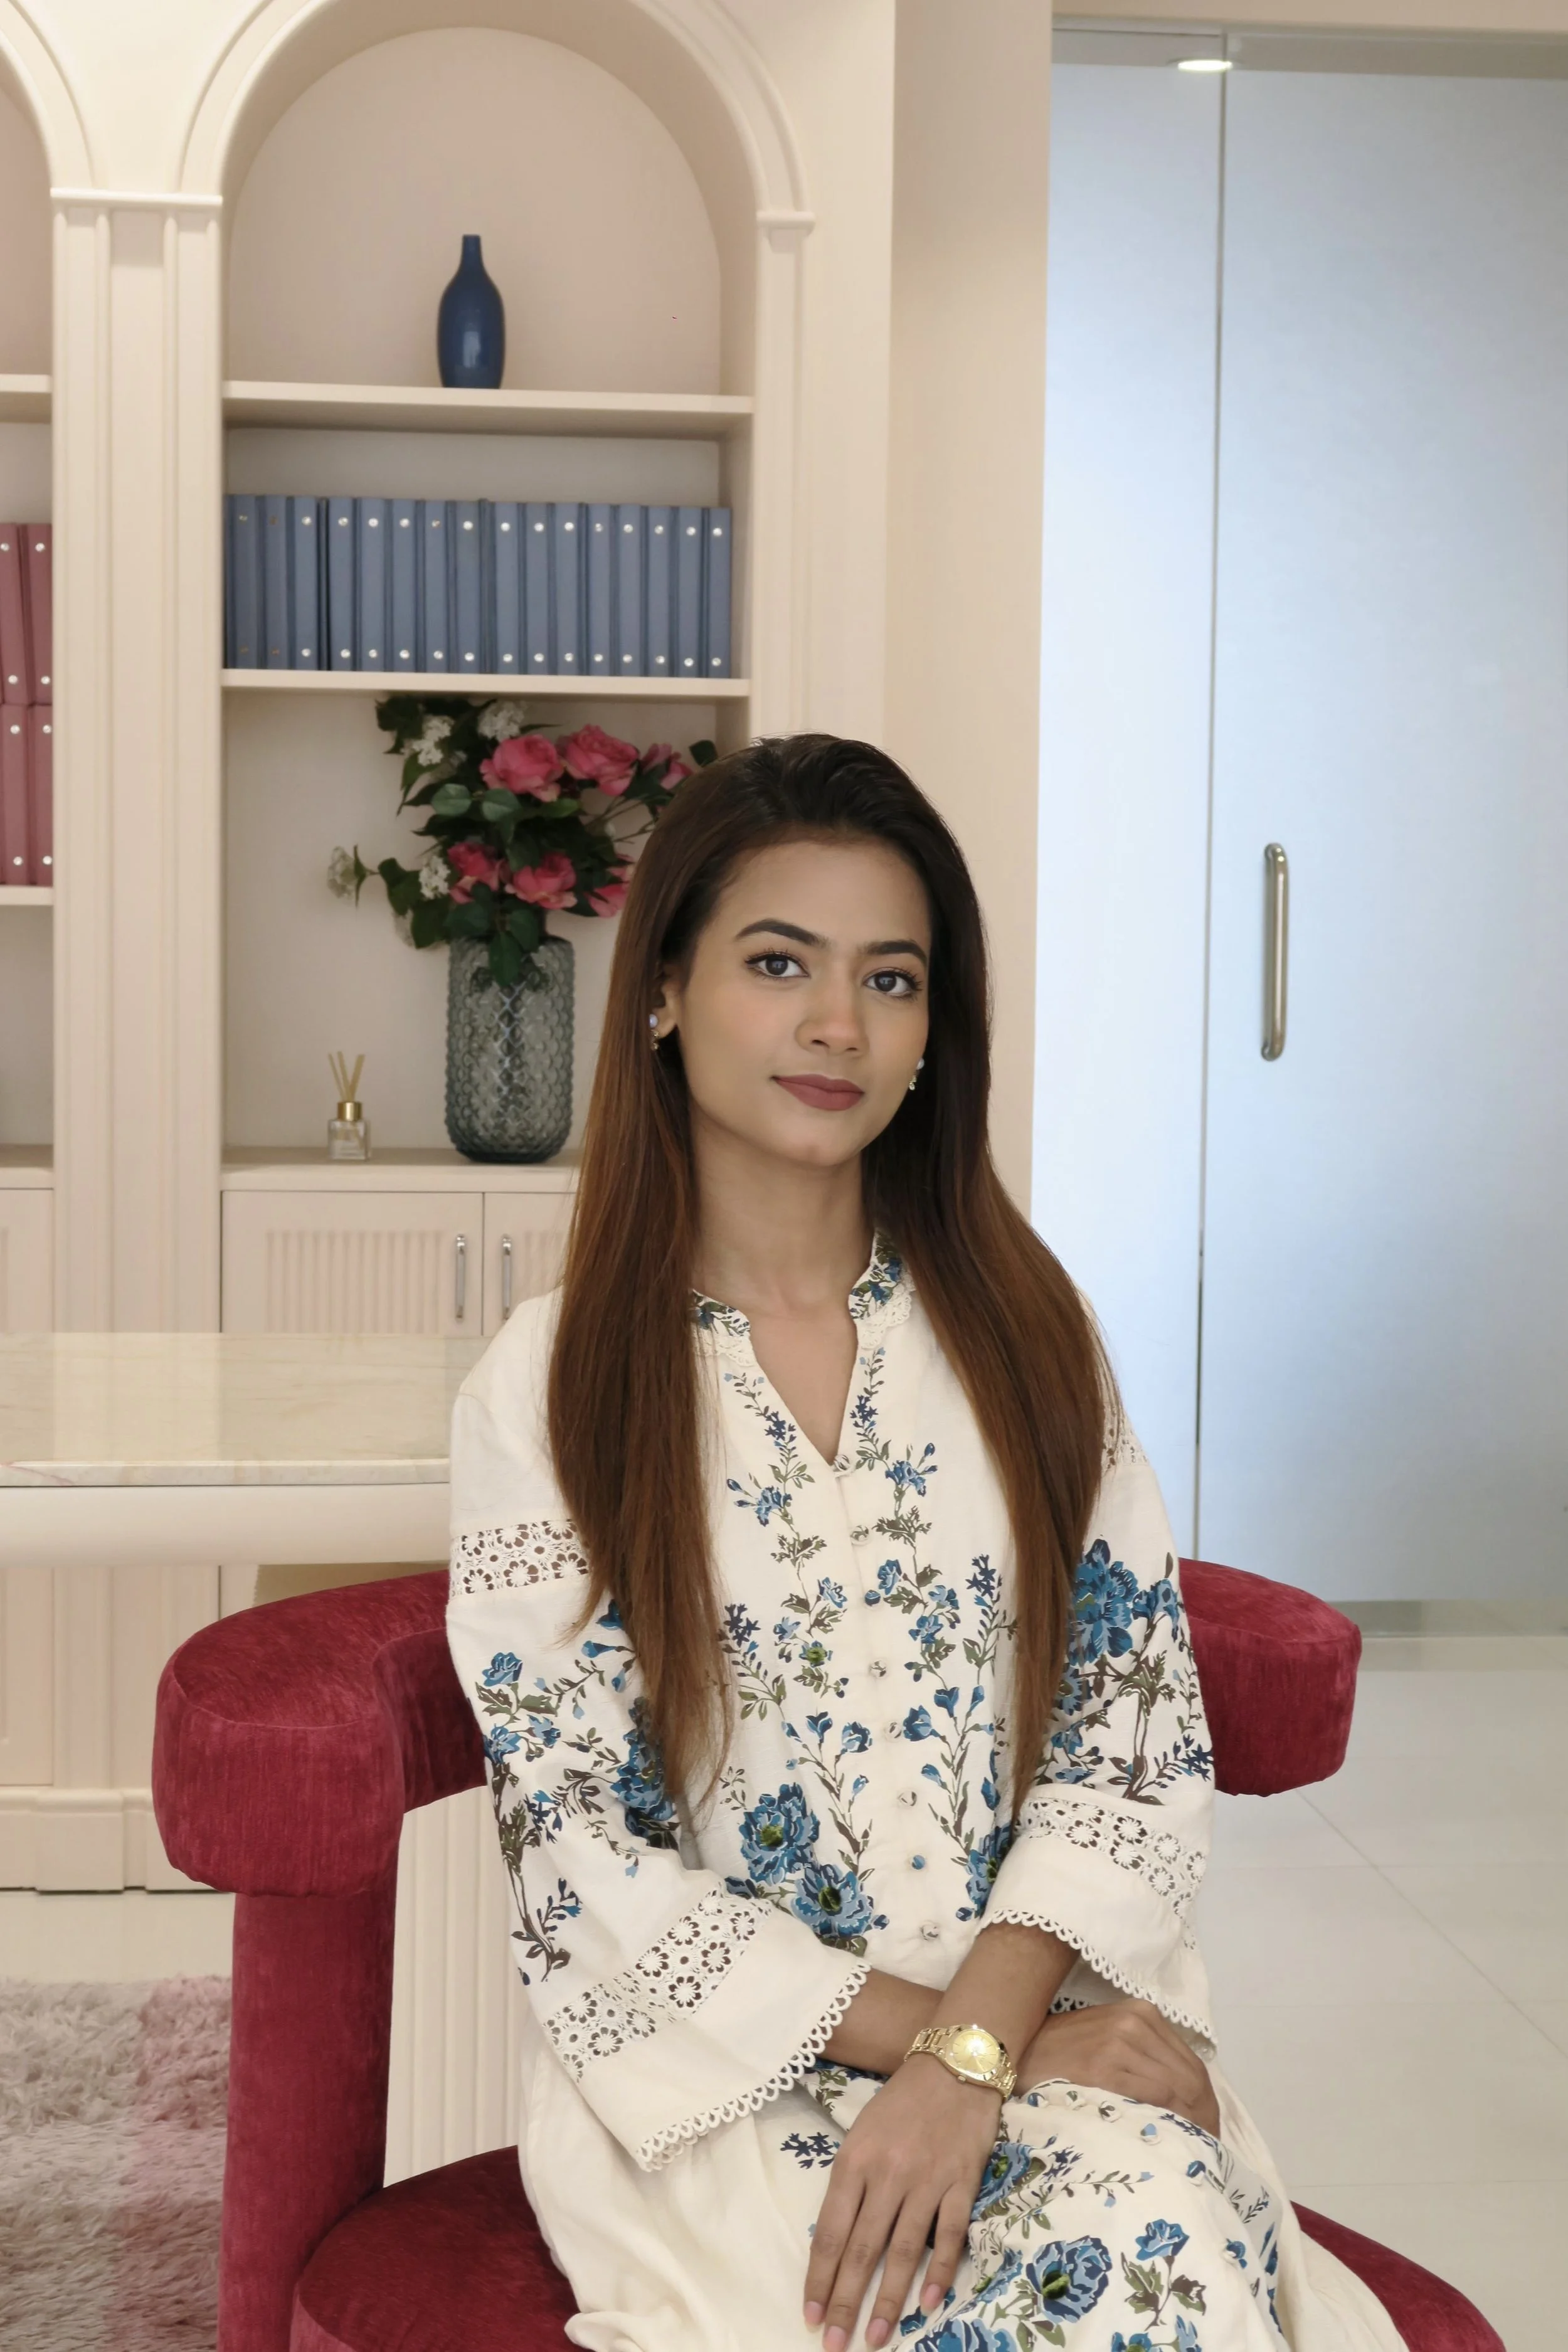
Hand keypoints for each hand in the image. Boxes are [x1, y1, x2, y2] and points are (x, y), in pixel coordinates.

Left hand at [804, 2054, 996, 2349]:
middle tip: (834, 2345)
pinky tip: (927, 2304)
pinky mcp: (961, 2183)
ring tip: (873, 2337)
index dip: (819, 2278)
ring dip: (888, 2300)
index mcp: (854, 2161)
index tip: (810, 2315)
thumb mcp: (861, 2134)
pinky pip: (949, 2236)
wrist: (954, 2065)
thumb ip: (850, 2185)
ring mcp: (926, 2181)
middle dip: (845, 2302)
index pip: (829, 2232)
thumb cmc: (901, 2102)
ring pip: (902, 2251)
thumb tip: (837, 2242)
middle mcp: (887, 2175)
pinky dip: (939, 2272)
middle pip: (861, 2250)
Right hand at [1018, 1999, 1219, 2136]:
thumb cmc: (1061, 2057)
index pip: (1192, 2066)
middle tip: (1207, 2152)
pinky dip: (1170, 2121)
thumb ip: (1144, 2060)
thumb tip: (1185, 2101)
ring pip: (1179, 2090)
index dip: (1207, 2104)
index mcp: (1141, 2013)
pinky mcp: (1105, 2066)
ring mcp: (1120, 2042)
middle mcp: (1136, 2022)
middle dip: (1205, 2118)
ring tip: (1193, 2154)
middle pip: (1192, 2079)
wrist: (1010, 2054)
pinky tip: (1171, 2143)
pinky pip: (1156, 2098)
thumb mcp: (1108, 2043)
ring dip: (1193, 2125)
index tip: (1209, 2135)